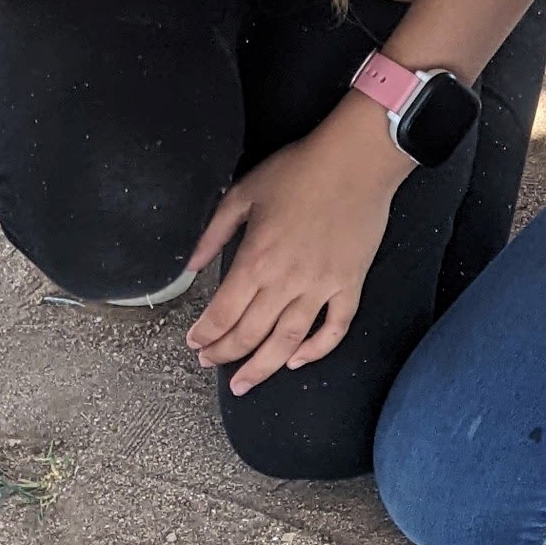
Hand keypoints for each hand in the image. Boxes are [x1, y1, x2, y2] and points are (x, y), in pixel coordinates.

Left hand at [184, 96, 409, 394]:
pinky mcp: (350, 285)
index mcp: (256, 259)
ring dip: (262, 367)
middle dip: (224, 354)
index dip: (205, 335)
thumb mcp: (242, 194)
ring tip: (244, 382)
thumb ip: (213, 234)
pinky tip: (297, 361)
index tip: (195, 344)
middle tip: (210, 363)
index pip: (223, 314)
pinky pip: (334, 328)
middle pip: (250, 334)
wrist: (355, 162)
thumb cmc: (298, 171)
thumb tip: (190, 266)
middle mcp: (287, 281)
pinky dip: (317, 350)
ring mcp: (321, 287)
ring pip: (288, 342)